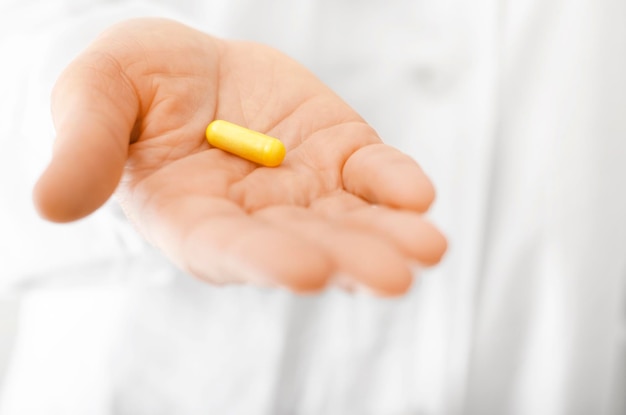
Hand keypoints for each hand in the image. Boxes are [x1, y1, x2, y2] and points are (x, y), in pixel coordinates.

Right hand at [33, 18, 445, 295]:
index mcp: (192, 217)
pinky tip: (417, 195)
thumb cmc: (133, 86)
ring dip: (388, 237)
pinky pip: (371, 176)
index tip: (304, 270)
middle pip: (304, 247)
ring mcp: (303, 190)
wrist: (187, 66)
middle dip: (348, 260)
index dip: (263, 260)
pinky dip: (394, 184)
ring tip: (426, 248)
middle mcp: (255, 218)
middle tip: (394, 275)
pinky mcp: (338, 155)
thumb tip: (50, 204)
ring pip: (349, 222)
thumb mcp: (95, 97)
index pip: (228, 248)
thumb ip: (83, 146)